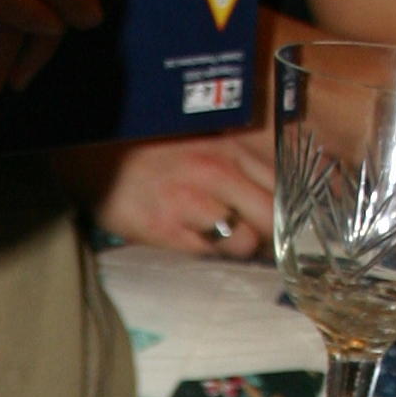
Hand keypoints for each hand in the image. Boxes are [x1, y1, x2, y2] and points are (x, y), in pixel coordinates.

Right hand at [59, 126, 276, 256]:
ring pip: (244, 240)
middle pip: (272, 213)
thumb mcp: (202, 143)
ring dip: (238, 245)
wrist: (94, 158)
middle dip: (275, 232)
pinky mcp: (167, 229)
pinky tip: (191, 238)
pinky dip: (207, 252)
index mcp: (229, 145)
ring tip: (219, 236)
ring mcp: (192, 201)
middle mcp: (217, 170)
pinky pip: (208, 253)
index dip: (295, 204)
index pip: (284, 178)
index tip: (300, 219)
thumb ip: (239, 161)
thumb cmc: (151, 153)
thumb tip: (276, 191)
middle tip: (267, 240)